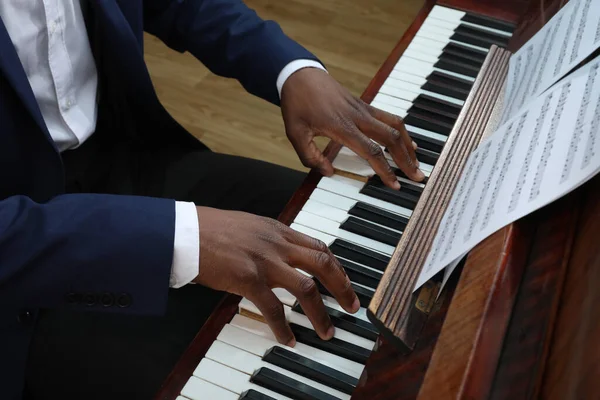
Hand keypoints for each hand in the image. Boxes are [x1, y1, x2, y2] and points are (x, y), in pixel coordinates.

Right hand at [193, 206, 359, 345]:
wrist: (185, 231)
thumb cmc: (211, 229)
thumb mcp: (249, 226)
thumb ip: (269, 240)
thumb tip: (282, 255)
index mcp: (277, 230)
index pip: (318, 246)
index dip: (337, 266)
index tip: (344, 280)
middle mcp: (276, 243)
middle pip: (323, 263)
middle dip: (342, 287)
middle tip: (352, 306)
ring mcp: (264, 260)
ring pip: (306, 288)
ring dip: (320, 313)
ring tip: (327, 331)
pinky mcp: (247, 278)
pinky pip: (273, 308)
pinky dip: (284, 327)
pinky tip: (288, 339)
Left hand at [281, 67, 424, 188]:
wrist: (299, 75)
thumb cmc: (297, 105)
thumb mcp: (295, 133)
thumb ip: (310, 156)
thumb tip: (329, 172)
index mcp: (342, 126)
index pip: (371, 151)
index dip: (385, 169)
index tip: (395, 184)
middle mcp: (358, 116)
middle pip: (391, 138)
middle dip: (406, 159)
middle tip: (417, 176)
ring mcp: (363, 108)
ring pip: (395, 125)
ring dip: (408, 144)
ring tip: (416, 161)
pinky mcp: (364, 104)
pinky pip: (389, 117)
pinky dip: (401, 131)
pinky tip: (407, 141)